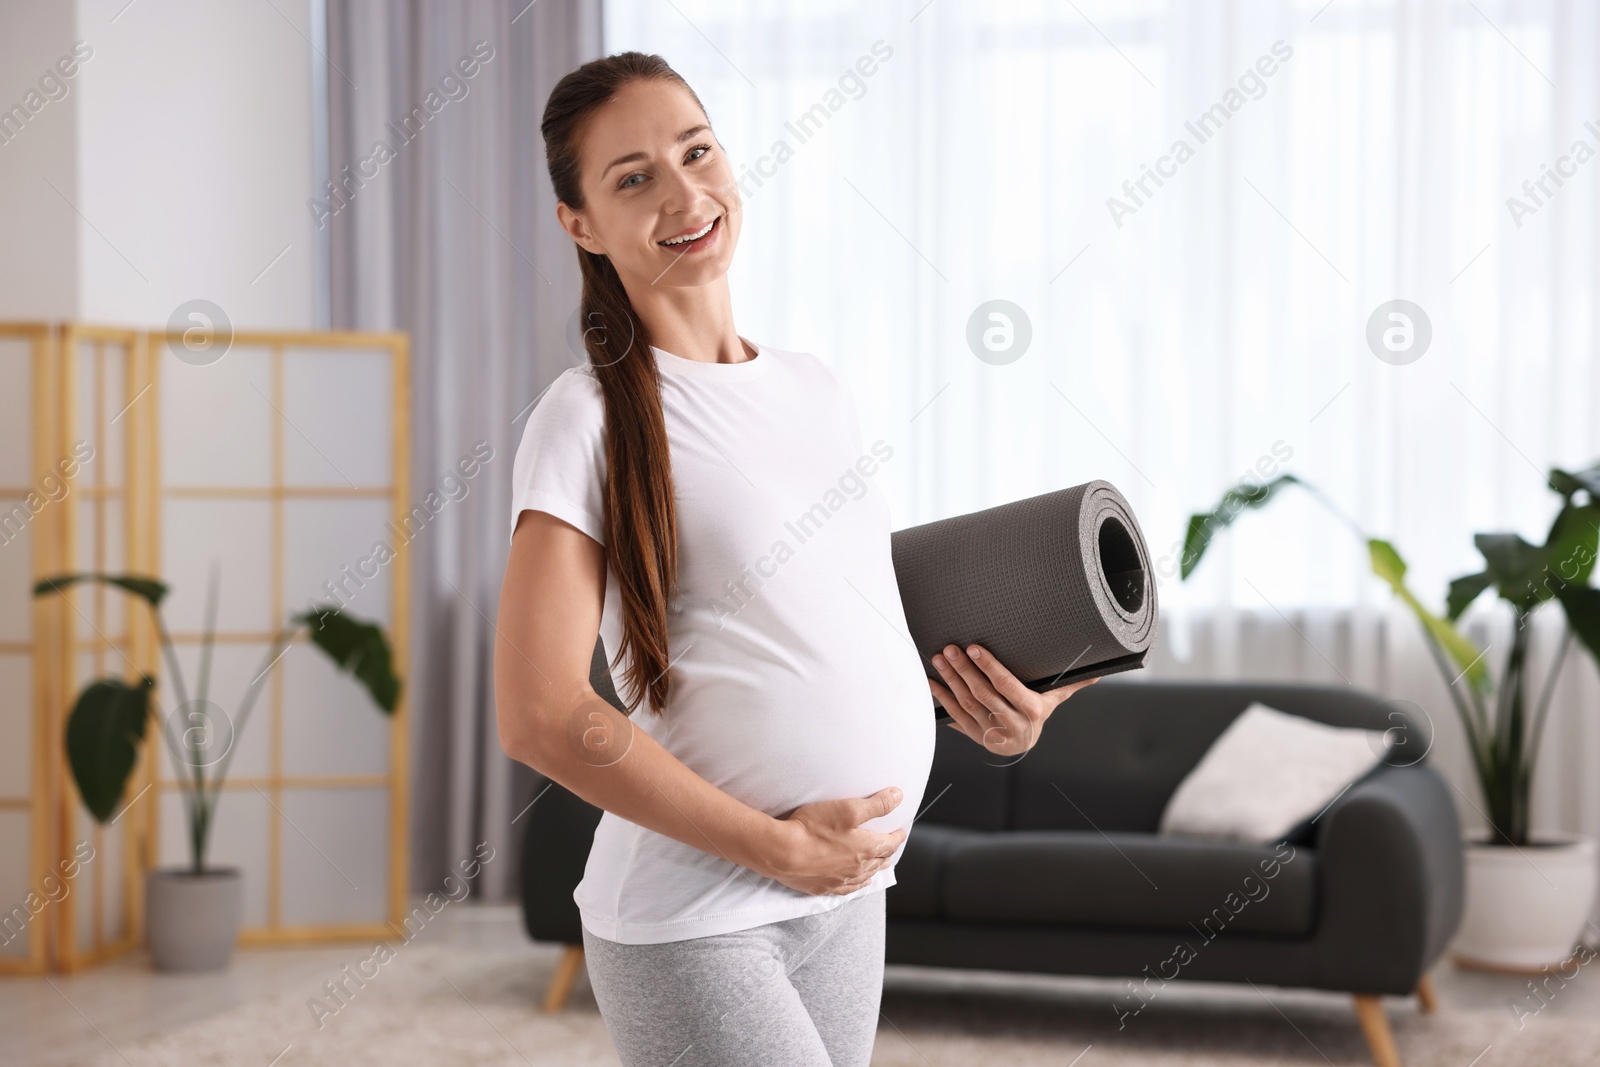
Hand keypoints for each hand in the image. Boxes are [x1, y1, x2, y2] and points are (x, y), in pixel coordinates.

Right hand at [759, 786, 906, 895]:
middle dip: (887, 852)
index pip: (890, 843)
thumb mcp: (849, 808)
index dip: (897, 835)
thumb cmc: (814, 828)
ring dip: (874, 869)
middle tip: (890, 846)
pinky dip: (857, 884)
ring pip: (865, 876)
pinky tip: (857, 883)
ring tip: (880, 865)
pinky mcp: (823, 887)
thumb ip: (876, 804)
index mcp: (866, 849)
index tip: (900, 831)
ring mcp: (840, 880)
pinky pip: (847, 888)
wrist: (783, 852)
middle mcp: (857, 868)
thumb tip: (898, 796)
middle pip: (879, 860)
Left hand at [929, 643, 1100, 757]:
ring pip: (967, 703)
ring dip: (951, 680)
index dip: (989, 667)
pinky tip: (932, 681)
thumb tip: (1098, 671)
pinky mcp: (973, 735)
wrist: (1023, 745)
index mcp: (1031, 711)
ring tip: (940, 659)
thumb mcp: (1054, 698)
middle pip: (983, 694)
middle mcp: (1010, 724)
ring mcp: (990, 732)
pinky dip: (941, 697)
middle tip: (951, 649)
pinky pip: (954, 715)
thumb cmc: (1037, 712)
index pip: (1006, 686)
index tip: (974, 648)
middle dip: (964, 670)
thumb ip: (1071, 683)